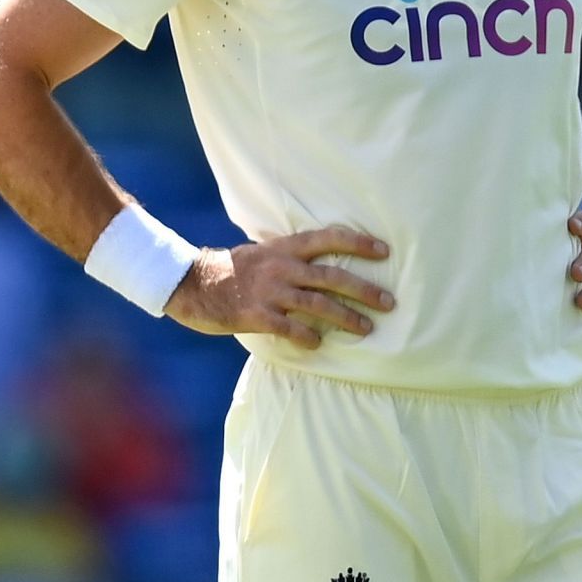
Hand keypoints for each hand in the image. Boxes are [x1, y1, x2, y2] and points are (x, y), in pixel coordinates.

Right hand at [164, 226, 394, 349]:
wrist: (192, 284)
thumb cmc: (232, 270)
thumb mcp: (263, 252)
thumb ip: (290, 256)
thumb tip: (323, 261)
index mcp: (283, 248)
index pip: (327, 238)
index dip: (357, 243)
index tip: (384, 250)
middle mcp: (280, 267)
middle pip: (331, 276)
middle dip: (363, 289)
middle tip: (389, 302)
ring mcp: (269, 292)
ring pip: (317, 304)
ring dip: (346, 317)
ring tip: (366, 329)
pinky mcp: (256, 315)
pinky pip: (290, 328)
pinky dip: (308, 337)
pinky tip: (318, 343)